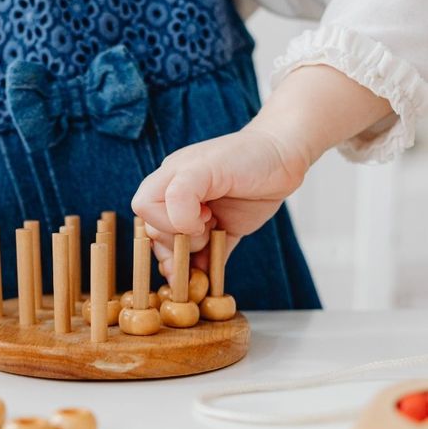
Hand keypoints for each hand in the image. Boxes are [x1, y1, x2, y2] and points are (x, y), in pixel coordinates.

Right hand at [132, 65, 393, 282]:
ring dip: (187, 259)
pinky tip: (210, 273)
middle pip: (156, 233)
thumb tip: (181, 229)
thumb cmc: (247, 155)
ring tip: (210, 245)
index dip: (165, 220)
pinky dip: (205, 269)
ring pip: (176, 250)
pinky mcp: (223, 233)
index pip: (144, 208)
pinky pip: (204, 259)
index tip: (197, 217)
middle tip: (206, 230)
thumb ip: (181, 193)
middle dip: (178, 241)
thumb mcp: (208, 166)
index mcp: (170, 180)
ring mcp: (200, 218)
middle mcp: (180, 200)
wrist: (285, 155)